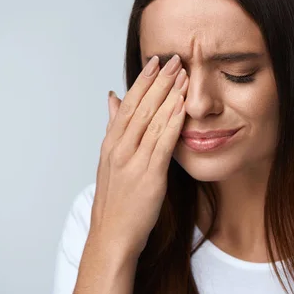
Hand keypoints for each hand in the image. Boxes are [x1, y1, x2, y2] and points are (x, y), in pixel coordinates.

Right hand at [92, 54, 188, 258]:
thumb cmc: (115, 199)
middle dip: (158, 81)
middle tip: (175, 59)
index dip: (143, 81)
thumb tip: (113, 97)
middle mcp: (120, 148)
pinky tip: (183, 107)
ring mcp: (133, 161)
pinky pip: (163, 144)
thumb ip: (115, 127)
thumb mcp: (110, 159)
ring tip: (183, 75)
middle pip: (141, 107)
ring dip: (169, 96)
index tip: (156, 61)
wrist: (112, 235)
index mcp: (111, 143)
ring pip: (152, 121)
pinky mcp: (149, 176)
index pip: (128, 104)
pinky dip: (172, 122)